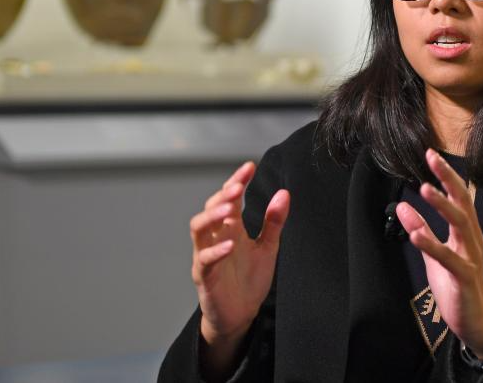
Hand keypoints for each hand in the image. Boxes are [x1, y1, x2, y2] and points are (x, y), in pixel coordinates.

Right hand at [190, 161, 289, 347]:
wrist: (241, 315)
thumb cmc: (249, 279)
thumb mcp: (268, 247)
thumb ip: (274, 222)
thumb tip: (284, 193)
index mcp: (230, 227)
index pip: (228, 198)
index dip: (236, 181)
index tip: (250, 166)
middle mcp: (215, 237)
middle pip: (210, 208)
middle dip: (223, 195)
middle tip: (238, 186)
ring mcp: (206, 256)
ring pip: (198, 229)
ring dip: (211, 216)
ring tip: (228, 209)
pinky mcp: (205, 277)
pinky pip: (205, 260)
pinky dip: (215, 251)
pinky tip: (230, 245)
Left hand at [395, 148, 482, 359]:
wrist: (473, 319)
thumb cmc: (455, 282)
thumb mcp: (434, 253)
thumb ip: (421, 230)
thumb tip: (403, 207)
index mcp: (467, 231)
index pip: (459, 196)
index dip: (446, 175)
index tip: (430, 155)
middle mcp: (473, 239)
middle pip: (463, 202)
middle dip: (448, 179)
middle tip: (432, 158)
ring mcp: (471, 256)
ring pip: (461, 224)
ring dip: (442, 205)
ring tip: (424, 189)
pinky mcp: (465, 276)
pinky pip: (448, 257)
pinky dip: (431, 243)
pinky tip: (415, 234)